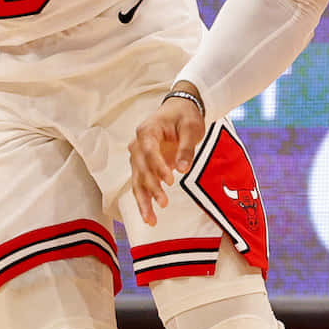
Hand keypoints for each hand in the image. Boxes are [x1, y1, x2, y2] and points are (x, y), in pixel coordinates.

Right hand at [128, 91, 205, 225]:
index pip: (149, 151)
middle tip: (164, 203)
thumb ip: (186, 148)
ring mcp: (138, 156)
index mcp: (147, 131)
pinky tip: (148, 216)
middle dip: (152, 187)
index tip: (170, 180)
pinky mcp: (144, 165)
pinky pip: (140, 184)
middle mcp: (138, 144)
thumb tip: (183, 169)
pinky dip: (144, 200)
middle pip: (141, 168)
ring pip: (137, 180)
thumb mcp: (190, 128)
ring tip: (151, 219)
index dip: (158, 166)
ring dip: (144, 200)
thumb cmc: (184, 116)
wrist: (179, 108)